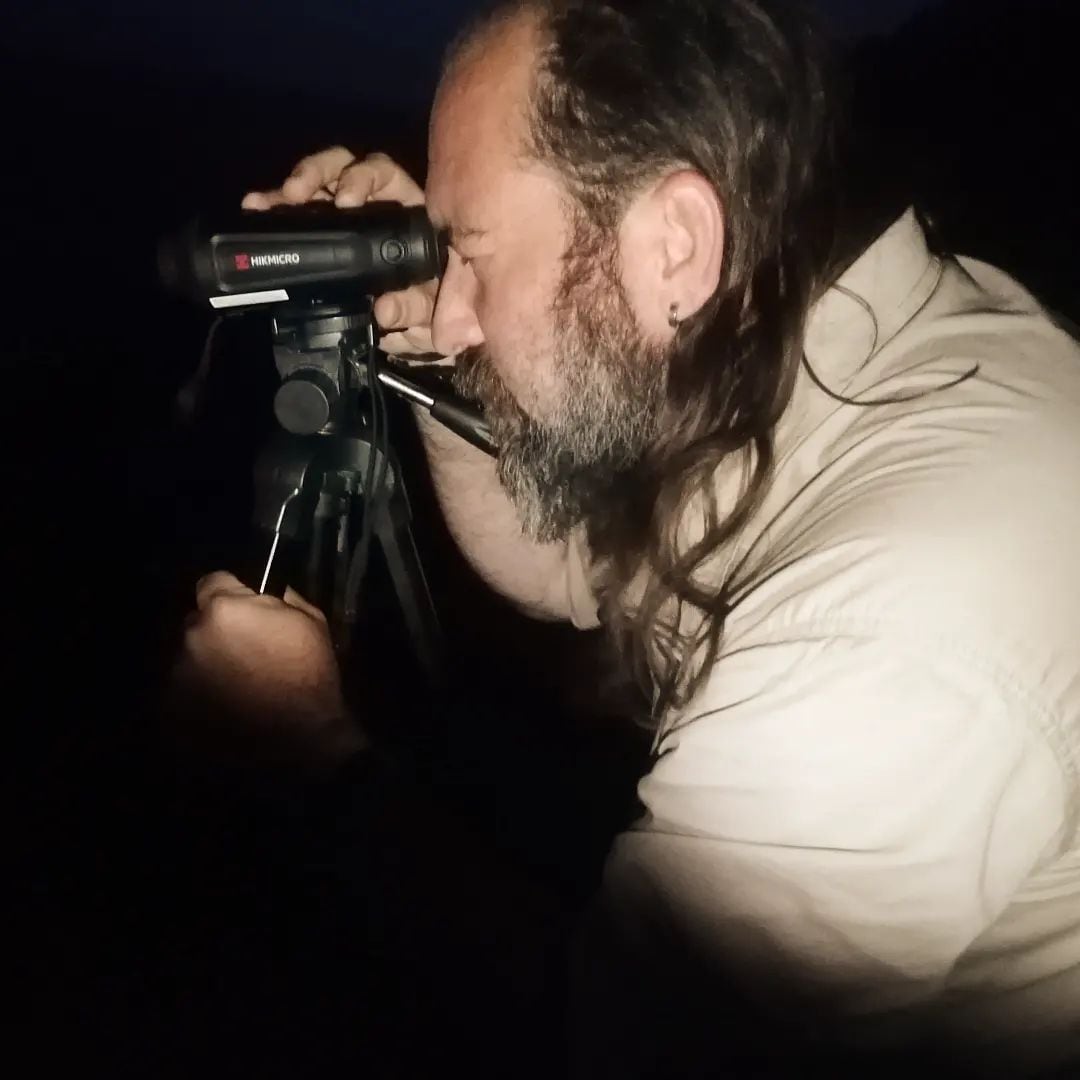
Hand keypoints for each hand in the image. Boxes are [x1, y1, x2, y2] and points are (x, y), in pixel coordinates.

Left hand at [168, 571, 365, 769]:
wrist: (300, 740)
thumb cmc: (310, 676)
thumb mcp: (312, 623)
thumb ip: (283, 599)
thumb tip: (267, 594)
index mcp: (225, 608)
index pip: (212, 582)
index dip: (230, 594)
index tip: (244, 610)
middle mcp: (193, 635)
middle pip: (198, 622)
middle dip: (217, 633)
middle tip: (243, 654)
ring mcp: (179, 674)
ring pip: (189, 658)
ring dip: (207, 666)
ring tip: (235, 689)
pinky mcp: (172, 709)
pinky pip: (183, 693)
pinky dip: (199, 698)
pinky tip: (224, 711)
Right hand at [243, 147, 439, 357]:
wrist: (415, 325)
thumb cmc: (425, 304)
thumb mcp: (426, 308)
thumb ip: (412, 307)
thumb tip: (384, 310)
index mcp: (403, 210)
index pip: (383, 174)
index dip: (363, 177)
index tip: (346, 199)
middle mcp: (369, 203)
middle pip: (341, 166)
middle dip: (316, 173)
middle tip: (296, 194)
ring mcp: (340, 215)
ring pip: (314, 186)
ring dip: (288, 191)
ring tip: (263, 203)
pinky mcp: (318, 230)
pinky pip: (295, 213)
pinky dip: (274, 209)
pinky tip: (254, 209)